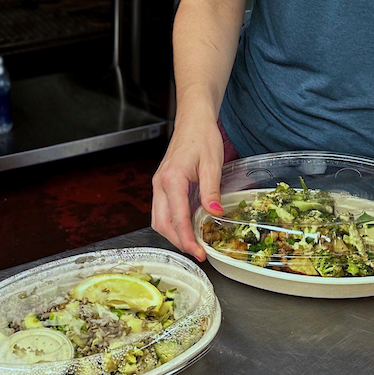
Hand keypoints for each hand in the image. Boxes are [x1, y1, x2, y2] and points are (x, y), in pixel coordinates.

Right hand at [151, 117, 224, 261]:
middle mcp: (160, 185)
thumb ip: (211, 191)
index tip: (200, 253)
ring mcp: (159, 186)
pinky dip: (174, 224)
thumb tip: (214, 214)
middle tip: (199, 253)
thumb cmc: (202, 137)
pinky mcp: (163, 186)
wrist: (193, 121)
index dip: (188, 239)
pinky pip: (163, 211)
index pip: (177, 218)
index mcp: (171, 179)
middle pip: (162, 224)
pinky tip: (190, 228)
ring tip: (195, 244)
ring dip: (175, 235)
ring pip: (159, 220)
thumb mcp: (212, 164)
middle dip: (179, 242)